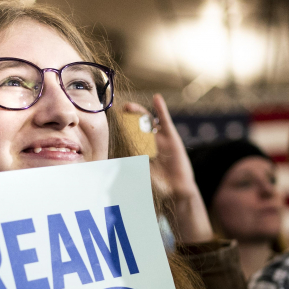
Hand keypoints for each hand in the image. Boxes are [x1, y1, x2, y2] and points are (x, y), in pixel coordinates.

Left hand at [124, 94, 213, 243]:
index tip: (110, 126)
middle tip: (118, 111)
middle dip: (127, 119)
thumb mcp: (143, 178)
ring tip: (128, 107)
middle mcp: (148, 143)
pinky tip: (157, 98)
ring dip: (138, 112)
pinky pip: (165, 121)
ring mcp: (159, 139)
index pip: (127, 138)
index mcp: (139, 152)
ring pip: (147, 122)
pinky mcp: (172, 137)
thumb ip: (132, 171)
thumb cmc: (161, 187)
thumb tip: (113, 170)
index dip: (120, 131)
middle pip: (136, 127)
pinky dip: (161, 110)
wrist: (179, 190)